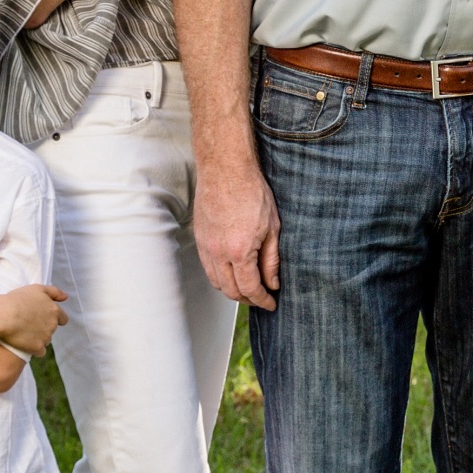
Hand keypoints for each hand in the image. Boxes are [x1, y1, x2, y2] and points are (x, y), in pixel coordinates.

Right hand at [0, 282, 68, 353]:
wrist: (4, 315)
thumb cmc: (18, 299)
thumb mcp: (37, 288)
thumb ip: (54, 292)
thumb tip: (66, 297)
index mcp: (54, 310)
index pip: (63, 319)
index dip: (55, 319)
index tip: (43, 318)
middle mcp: (53, 325)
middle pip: (52, 329)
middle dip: (43, 327)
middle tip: (29, 323)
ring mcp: (46, 337)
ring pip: (46, 340)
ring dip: (39, 338)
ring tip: (25, 333)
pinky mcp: (37, 347)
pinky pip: (40, 352)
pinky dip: (35, 350)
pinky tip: (26, 345)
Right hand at [195, 156, 281, 309]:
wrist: (225, 169)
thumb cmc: (251, 191)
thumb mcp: (272, 227)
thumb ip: (271, 259)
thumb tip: (272, 283)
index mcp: (239, 251)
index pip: (250, 288)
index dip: (262, 300)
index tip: (271, 303)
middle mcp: (218, 253)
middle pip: (230, 291)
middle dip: (247, 299)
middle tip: (262, 298)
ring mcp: (206, 247)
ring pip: (216, 282)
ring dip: (232, 290)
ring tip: (249, 287)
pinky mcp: (200, 239)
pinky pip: (208, 267)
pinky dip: (221, 276)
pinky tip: (233, 271)